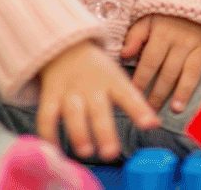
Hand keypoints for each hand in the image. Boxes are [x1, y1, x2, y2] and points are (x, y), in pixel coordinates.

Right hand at [36, 40, 159, 160]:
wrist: (64, 47)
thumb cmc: (98, 72)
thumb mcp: (118, 81)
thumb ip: (134, 104)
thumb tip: (155, 125)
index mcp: (113, 82)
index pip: (129, 95)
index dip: (139, 110)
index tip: (150, 125)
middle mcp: (91, 87)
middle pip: (99, 109)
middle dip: (105, 131)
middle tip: (111, 153)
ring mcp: (69, 92)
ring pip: (72, 113)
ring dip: (78, 133)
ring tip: (85, 152)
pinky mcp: (50, 97)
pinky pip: (46, 116)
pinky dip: (48, 134)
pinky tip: (54, 150)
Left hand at [122, 14, 200, 113]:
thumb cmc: (169, 11)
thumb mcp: (148, 16)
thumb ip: (135, 36)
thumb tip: (124, 55)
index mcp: (163, 33)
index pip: (149, 61)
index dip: (140, 80)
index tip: (133, 96)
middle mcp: (183, 39)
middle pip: (169, 71)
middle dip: (158, 93)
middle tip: (151, 111)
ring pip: (192, 71)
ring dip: (184, 90)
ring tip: (176, 108)